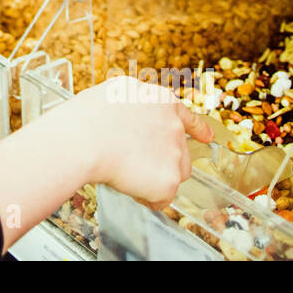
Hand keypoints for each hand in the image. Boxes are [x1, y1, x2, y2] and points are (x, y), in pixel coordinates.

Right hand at [68, 76, 212, 209]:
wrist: (85, 139)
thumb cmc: (88, 117)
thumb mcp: (116, 94)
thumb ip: (135, 106)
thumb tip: (133, 119)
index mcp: (162, 102)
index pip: (188, 118)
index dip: (197, 129)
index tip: (206, 136)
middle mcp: (175, 126)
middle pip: (179, 153)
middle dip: (162, 161)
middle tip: (133, 163)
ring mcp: (175, 153)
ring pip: (171, 176)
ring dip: (154, 178)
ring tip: (124, 174)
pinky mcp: (169, 180)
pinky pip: (161, 198)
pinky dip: (146, 198)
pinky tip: (127, 186)